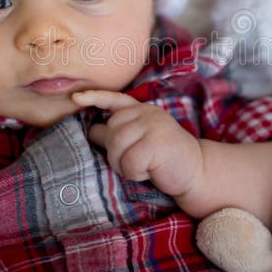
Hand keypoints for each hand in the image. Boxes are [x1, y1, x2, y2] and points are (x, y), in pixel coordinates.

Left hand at [72, 90, 203, 197]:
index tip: (76, 98)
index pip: (114, 99)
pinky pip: (129, 163)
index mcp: (142, 110)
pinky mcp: (157, 144)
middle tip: (135, 161)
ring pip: (117, 148)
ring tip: (143, 167)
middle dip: (116, 153)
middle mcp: (147, 113)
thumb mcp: (141, 139)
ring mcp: (153, 126)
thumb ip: (119, 132)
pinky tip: (151, 171)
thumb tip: (91, 130)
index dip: (94, 98)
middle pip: (110, 132)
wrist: (196, 170)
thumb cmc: (164, 157)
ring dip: (124, 165)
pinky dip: (136, 174)